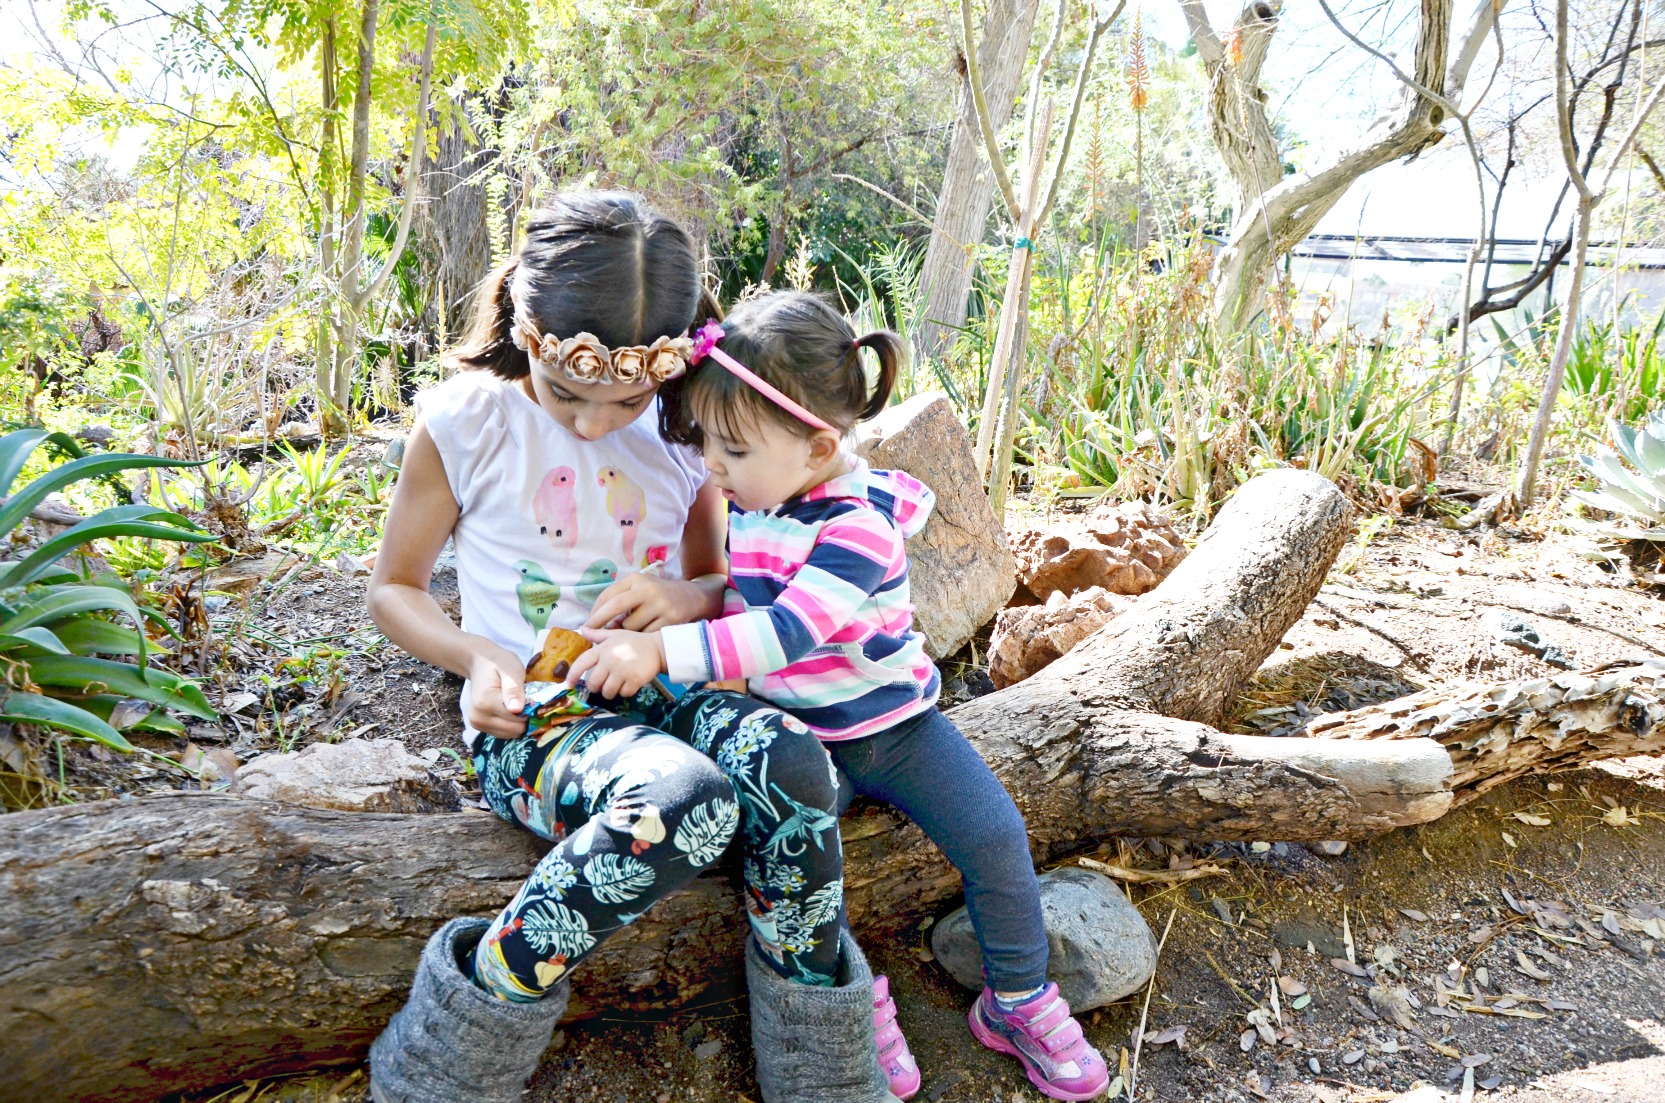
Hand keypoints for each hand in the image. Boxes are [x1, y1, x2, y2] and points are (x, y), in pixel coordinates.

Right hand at [464, 639, 529, 738]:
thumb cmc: (498, 663)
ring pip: (510, 734)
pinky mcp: (479, 727)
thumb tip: (517, 710)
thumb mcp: (511, 669)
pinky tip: (512, 711)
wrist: (480, 663)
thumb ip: (514, 689)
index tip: (534, 698)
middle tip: (527, 701)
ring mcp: (477, 724)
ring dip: (519, 723)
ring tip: (518, 705)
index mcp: (485, 702)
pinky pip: (504, 734)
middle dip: (526, 718)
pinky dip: (511, 725)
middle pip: (514, 730)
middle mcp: (478, 717)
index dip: (530, 710)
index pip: (517, 718)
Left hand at [568, 627, 665, 699]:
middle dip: (597, 687)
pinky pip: (623, 694)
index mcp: (603, 649)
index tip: (568, 684)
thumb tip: (582, 629)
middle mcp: (610, 660)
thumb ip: (598, 635)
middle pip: (593, 684)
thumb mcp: (615, 635)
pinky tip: (631, 683)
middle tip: (605, 683)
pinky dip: (626, 692)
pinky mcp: (633, 680)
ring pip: (607, 692)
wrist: (658, 648)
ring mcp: (622, 671)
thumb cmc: (635, 642)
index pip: (582, 663)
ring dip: (611, 691)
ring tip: (619, 683)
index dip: (572, 675)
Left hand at [585, 573, 715, 631]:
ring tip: (631, 631)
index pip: (609, 595)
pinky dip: (641, 638)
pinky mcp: (670, 620)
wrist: (693, 597)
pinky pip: (645, 635)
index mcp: (637, 579)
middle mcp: (648, 589)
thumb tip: (600, 624)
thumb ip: (620, 600)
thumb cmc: (659, 595)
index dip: (595, 612)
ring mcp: (660, 605)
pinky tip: (644, 635)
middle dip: (601, 623)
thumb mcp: (640, 588)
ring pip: (631, 626)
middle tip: (593, 634)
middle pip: (615, 609)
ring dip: (626, 632)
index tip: (587, 625)